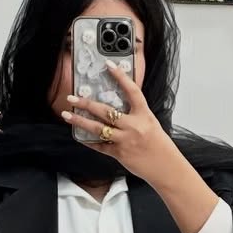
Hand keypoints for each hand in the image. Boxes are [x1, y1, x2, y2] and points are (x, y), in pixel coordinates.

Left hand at [61, 62, 176, 183]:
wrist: (165, 167)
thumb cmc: (159, 144)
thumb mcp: (150, 122)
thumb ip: (135, 113)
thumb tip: (118, 106)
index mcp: (144, 115)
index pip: (132, 91)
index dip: (121, 76)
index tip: (109, 65)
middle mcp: (133, 126)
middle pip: (106, 111)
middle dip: (86, 103)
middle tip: (72, 98)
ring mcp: (125, 140)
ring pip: (98, 128)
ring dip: (80, 121)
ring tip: (67, 115)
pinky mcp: (120, 154)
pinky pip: (100, 146)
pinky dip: (89, 141)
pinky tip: (79, 136)